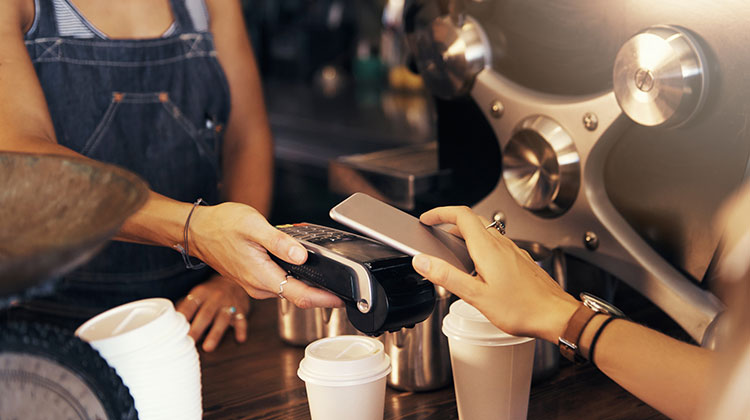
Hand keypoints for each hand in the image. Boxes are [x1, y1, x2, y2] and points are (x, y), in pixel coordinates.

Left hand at [177, 275, 250, 351]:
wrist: (234, 281)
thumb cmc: (210, 293)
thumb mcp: (197, 294)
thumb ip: (185, 307)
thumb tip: (167, 323)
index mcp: (201, 293)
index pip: (190, 305)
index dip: (183, 316)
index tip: (174, 328)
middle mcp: (215, 297)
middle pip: (205, 314)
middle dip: (197, 328)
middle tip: (189, 341)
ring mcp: (229, 304)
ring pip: (223, 319)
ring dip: (215, 333)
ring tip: (208, 347)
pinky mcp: (241, 310)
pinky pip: (242, 320)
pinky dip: (241, 330)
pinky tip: (239, 339)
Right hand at [188, 202, 343, 308]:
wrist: (197, 230)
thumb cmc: (221, 225)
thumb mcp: (254, 226)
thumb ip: (279, 242)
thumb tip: (302, 256)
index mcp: (262, 277)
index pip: (300, 296)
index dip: (325, 300)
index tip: (342, 300)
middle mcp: (260, 287)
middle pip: (298, 296)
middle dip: (321, 293)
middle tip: (342, 285)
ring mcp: (256, 284)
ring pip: (289, 289)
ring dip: (308, 284)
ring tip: (326, 272)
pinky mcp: (254, 279)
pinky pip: (280, 283)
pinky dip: (294, 278)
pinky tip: (301, 266)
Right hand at [410, 206, 579, 342]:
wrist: (556, 316)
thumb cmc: (522, 308)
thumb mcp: (476, 295)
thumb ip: (447, 276)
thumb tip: (423, 261)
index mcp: (488, 248)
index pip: (460, 215)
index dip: (440, 213)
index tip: (427, 219)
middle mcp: (502, 244)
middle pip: (472, 222)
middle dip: (450, 224)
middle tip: (436, 234)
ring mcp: (513, 252)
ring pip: (485, 233)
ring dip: (465, 237)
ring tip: (453, 254)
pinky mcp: (520, 261)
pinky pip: (496, 246)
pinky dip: (480, 248)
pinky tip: (479, 269)